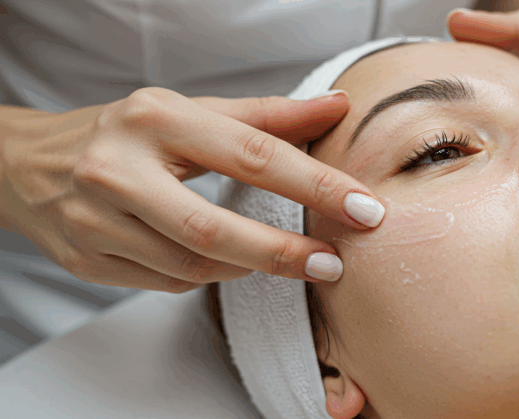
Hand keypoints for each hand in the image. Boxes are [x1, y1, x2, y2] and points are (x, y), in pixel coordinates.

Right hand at [0, 88, 380, 291]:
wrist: (29, 163)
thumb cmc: (127, 132)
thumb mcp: (192, 111)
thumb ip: (267, 116)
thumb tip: (337, 107)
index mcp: (156, 119)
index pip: (252, 154)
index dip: (316, 185)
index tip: (364, 209)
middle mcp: (119, 169)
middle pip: (213, 228)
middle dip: (284, 252)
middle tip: (335, 263)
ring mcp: (96, 221)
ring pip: (192, 266)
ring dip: (249, 267)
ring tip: (288, 259)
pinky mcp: (88, 261)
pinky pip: (169, 283)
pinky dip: (208, 275)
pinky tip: (225, 260)